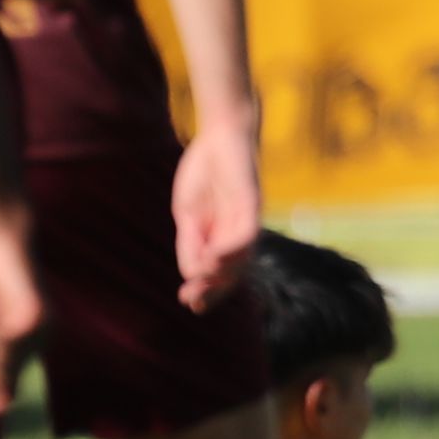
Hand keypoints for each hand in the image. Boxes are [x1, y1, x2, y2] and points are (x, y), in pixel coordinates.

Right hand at [171, 119, 264, 308]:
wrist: (221, 135)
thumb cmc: (204, 173)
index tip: (186, 301)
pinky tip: (214, 258)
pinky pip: (247, 233)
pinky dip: (231, 249)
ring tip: (202, 285)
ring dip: (222, 274)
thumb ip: (191, 241)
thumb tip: (192, 273)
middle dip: (214, 290)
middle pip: (233, 271)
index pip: (218, 272)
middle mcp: (239, 233)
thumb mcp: (188, 213)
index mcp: (221, 236)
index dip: (206, 289)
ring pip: (242, 257)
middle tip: (194, 303)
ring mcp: (247, 219)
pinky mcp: (253, 204)